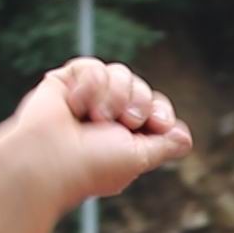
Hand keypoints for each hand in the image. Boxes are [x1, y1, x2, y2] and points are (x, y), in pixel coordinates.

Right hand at [8, 56, 192, 204]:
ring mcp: (88, 98)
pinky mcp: (67, 82)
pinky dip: (89, 86)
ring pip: (121, 73)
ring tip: (94, 116)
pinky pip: (94, 66)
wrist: (49, 158)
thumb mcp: (139, 157)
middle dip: (138, 103)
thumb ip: (164, 145)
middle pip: (142, 89)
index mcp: (126, 138)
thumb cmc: (92, 165)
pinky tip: (76, 105)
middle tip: (122, 121)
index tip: (157, 123)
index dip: (161, 112)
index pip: (157, 110)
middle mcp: (108, 116)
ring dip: (113, 95)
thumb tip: (184, 138)